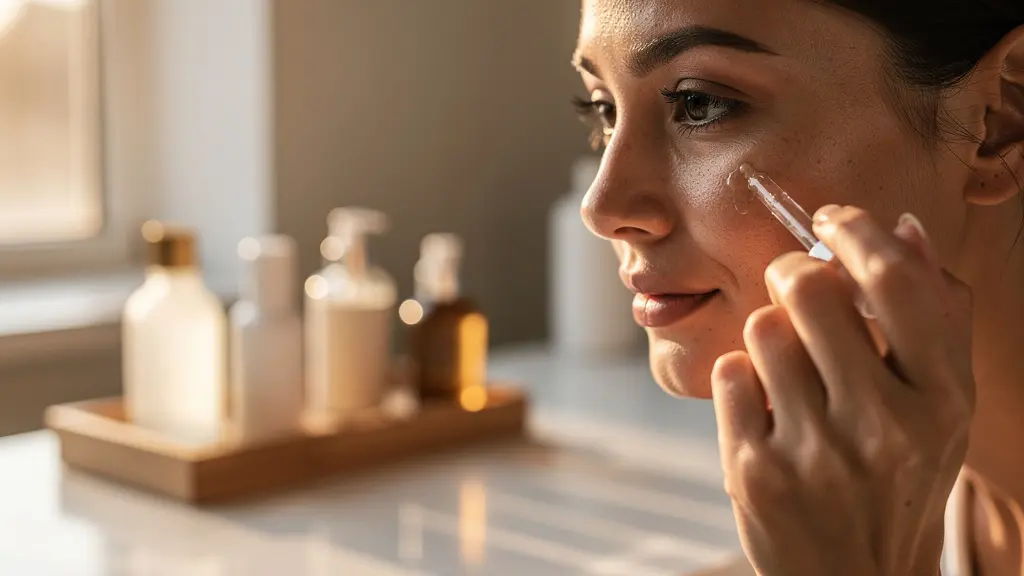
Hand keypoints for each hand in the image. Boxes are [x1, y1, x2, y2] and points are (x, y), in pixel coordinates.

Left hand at [711, 206, 974, 575]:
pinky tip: (764, 406)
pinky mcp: (756, 471)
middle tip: (794, 284)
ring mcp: (816, 452)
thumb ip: (933, 315)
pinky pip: (729, 374)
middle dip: (792, 270)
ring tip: (786, 365)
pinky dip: (740, 378)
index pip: (895, 284)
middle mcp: (884, 425)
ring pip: (763, 327)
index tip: (832, 219)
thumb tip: (904, 226)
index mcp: (942, 400)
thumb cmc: (897, 476)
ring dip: (768, 331)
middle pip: (810, 287)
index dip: (856, 231)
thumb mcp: (940, 407)